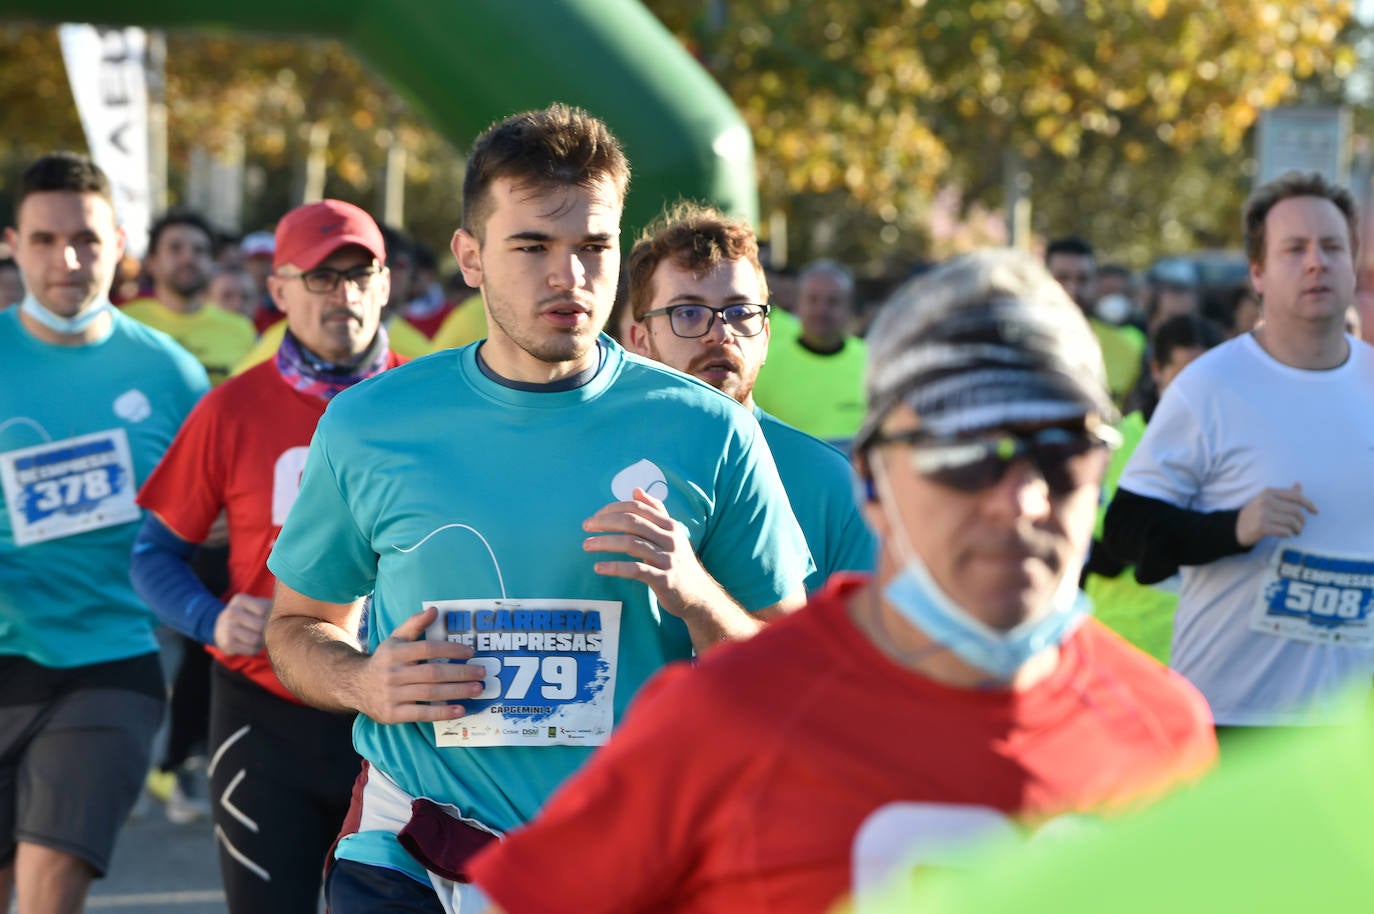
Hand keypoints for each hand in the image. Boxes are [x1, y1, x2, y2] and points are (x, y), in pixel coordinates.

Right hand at [213, 594, 271, 655]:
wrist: (223, 627)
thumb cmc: (249, 615)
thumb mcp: (258, 605)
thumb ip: (270, 608)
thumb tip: (281, 621)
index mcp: (240, 600)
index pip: (263, 610)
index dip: (270, 616)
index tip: (270, 618)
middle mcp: (231, 612)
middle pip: (260, 625)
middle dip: (268, 631)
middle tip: (269, 631)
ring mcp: (226, 628)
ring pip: (256, 639)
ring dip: (263, 641)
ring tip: (262, 638)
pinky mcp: (227, 643)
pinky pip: (251, 650)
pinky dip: (256, 649)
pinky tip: (253, 645)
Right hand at [354, 606, 487, 724]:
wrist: (355, 686)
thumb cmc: (385, 661)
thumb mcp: (395, 639)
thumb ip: (414, 624)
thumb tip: (435, 610)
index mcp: (396, 652)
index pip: (428, 649)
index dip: (450, 649)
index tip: (471, 652)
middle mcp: (394, 673)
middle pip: (433, 672)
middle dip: (460, 672)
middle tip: (482, 672)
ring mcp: (393, 694)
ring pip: (430, 693)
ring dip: (457, 691)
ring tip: (477, 689)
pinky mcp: (393, 713)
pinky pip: (422, 713)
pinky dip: (442, 712)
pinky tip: (460, 710)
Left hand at [583, 487, 730, 620]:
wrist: (697, 594)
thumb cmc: (678, 561)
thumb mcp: (670, 533)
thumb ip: (655, 511)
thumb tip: (636, 490)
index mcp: (669, 525)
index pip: (638, 508)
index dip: (614, 508)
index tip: (595, 515)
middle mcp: (670, 538)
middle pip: (632, 522)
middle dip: (605, 522)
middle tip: (585, 526)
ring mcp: (668, 559)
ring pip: (632, 544)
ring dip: (605, 542)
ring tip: (586, 545)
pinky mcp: (664, 579)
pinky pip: (636, 570)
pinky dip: (615, 567)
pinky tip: (599, 568)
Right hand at [1236, 483, 1317, 546]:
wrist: (1236, 527)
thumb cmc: (1256, 513)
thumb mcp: (1268, 500)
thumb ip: (1285, 494)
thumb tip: (1299, 485)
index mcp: (1269, 492)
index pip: (1296, 496)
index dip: (1309, 504)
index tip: (1316, 512)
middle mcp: (1266, 501)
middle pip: (1296, 510)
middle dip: (1302, 521)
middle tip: (1300, 527)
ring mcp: (1263, 514)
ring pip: (1291, 522)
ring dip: (1297, 529)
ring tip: (1295, 532)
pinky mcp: (1261, 526)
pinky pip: (1284, 531)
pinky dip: (1289, 534)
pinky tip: (1287, 534)